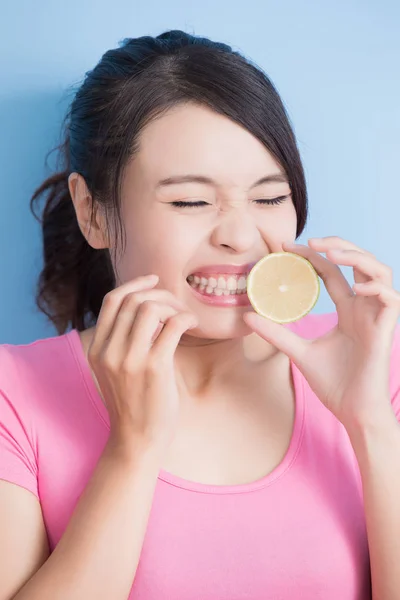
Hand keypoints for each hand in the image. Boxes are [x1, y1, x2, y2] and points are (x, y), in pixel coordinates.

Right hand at [87, 274, 197, 454]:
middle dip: (160, 294)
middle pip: (133, 300)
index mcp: (97, 348)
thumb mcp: (114, 370)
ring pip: (150, 308)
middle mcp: (108, 350)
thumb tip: (145, 309)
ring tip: (185, 318)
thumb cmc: (133, 403)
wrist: (137, 440)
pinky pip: (172, 325)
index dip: (134, 284)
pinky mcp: (153, 368)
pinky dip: (186, 318)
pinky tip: (193, 325)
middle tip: (177, 305)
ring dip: (173, 306)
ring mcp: (129, 359)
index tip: (154, 280)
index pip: (112, 301)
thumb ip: (121, 341)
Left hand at [243, 236, 399, 430]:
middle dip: (338, 244)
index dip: (313, 255)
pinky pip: (391, 299)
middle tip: (311, 241)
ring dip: (358, 257)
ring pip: (379, 271)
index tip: (287, 247)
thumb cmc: (333, 384)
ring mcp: (376, 316)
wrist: (352, 411)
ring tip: (332, 254)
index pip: (332, 271)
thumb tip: (247, 317)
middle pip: (359, 261)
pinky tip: (357, 287)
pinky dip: (377, 287)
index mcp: (347, 309)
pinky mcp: (385, 330)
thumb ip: (277, 333)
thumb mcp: (298, 351)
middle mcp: (363, 307)